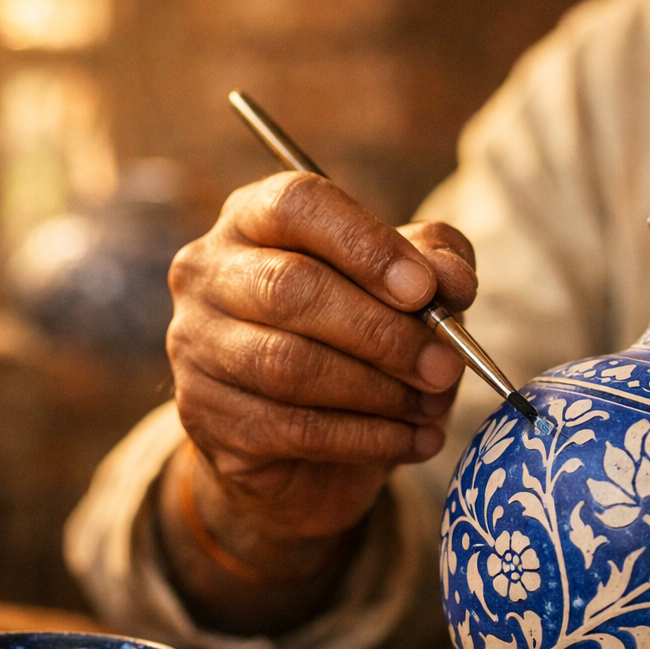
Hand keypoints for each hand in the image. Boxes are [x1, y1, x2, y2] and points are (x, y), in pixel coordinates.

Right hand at [166, 172, 476, 541]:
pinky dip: (367, 438)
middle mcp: (210, 273)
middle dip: (382, 331)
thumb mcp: (407, 288)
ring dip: (378, 390)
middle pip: (292, 288)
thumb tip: (453, 279)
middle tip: (444, 365)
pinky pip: (293, 428)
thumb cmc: (356, 338)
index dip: (365, 244)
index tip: (424, 290)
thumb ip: (436, 265)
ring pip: (289, 364)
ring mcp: (197, 346)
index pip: (297, 204)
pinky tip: (412, 441)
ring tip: (431, 406)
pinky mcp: (205, 416)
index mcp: (255, 218)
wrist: (299, 444)